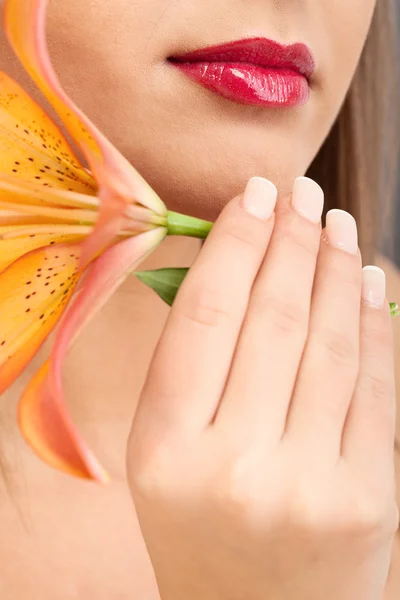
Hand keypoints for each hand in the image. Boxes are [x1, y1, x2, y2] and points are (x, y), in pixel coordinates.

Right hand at [127, 176, 397, 599]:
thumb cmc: (201, 531)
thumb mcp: (164, 458)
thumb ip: (188, 370)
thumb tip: (232, 269)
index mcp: (163, 452)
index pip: (204, 316)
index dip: (234, 243)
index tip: (256, 194)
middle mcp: (232, 467)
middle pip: (272, 319)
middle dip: (291, 242)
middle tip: (304, 194)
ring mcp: (307, 486)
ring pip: (329, 344)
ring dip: (337, 271)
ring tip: (338, 225)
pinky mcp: (369, 501)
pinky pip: (377, 388)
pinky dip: (376, 324)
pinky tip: (370, 282)